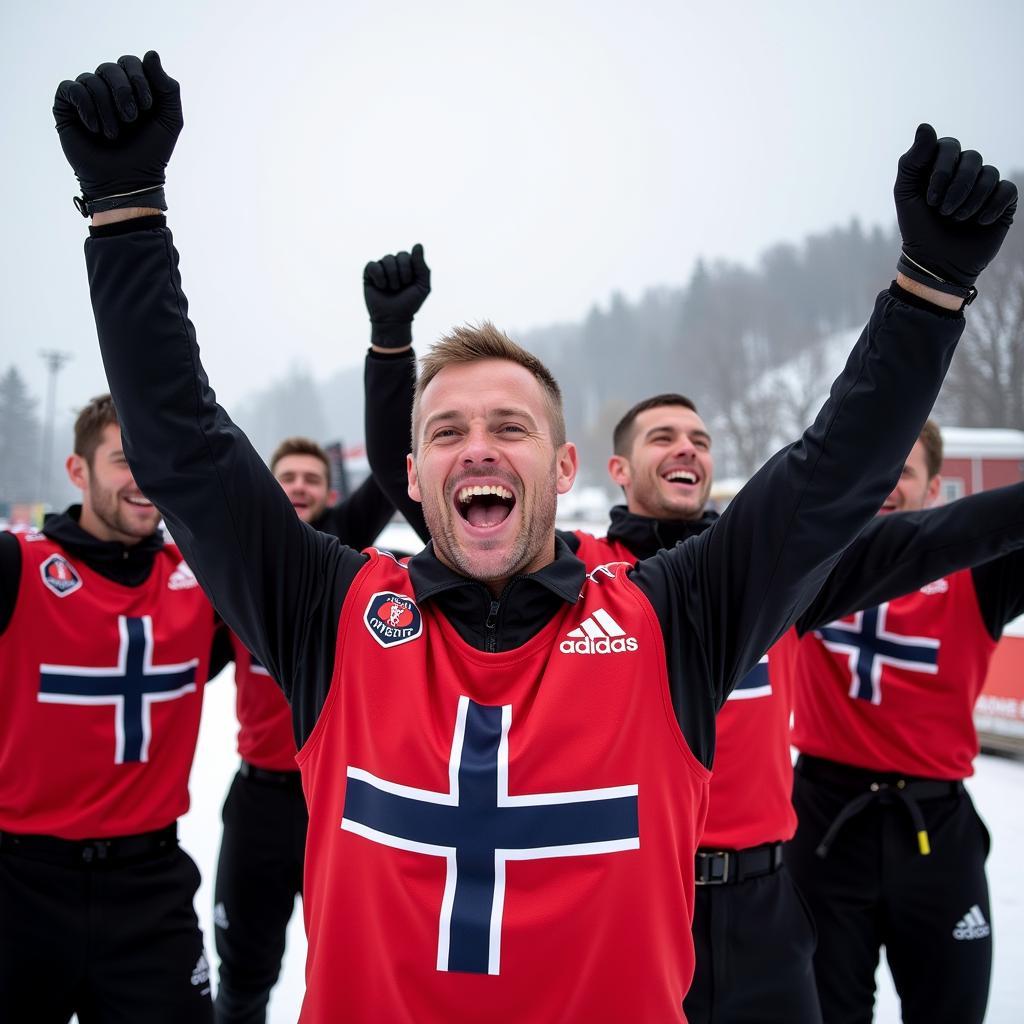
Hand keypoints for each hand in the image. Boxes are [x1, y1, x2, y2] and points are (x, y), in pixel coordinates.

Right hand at [53, 51, 181, 213]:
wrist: (128, 182)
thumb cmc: (151, 154)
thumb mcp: (170, 120)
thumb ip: (168, 87)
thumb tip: (150, 54)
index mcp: (132, 90)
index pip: (130, 63)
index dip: (139, 79)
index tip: (148, 106)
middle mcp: (108, 91)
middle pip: (110, 68)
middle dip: (124, 92)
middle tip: (131, 120)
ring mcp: (86, 98)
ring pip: (91, 79)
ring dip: (107, 109)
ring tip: (113, 135)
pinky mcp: (67, 108)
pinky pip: (71, 88)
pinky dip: (86, 107)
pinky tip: (95, 129)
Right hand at [363, 244, 430, 348]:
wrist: (393, 318)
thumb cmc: (409, 303)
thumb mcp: (422, 286)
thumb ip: (422, 266)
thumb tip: (418, 244)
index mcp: (408, 265)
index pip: (408, 255)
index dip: (410, 269)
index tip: (409, 284)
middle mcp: (394, 264)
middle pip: (399, 255)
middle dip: (403, 273)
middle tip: (400, 288)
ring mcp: (381, 268)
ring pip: (387, 259)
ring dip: (392, 277)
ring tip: (391, 289)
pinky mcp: (369, 274)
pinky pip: (373, 265)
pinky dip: (379, 277)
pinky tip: (380, 287)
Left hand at [895, 124, 1016, 289]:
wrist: (936, 263)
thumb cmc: (917, 229)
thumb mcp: (906, 194)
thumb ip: (912, 161)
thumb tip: (925, 126)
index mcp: (942, 166)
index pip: (949, 146)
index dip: (942, 170)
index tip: (929, 199)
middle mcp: (966, 172)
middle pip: (972, 158)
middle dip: (956, 186)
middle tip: (943, 212)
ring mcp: (985, 186)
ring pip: (990, 173)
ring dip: (970, 200)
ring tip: (957, 220)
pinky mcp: (1002, 202)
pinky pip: (1006, 190)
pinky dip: (990, 207)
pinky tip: (979, 223)